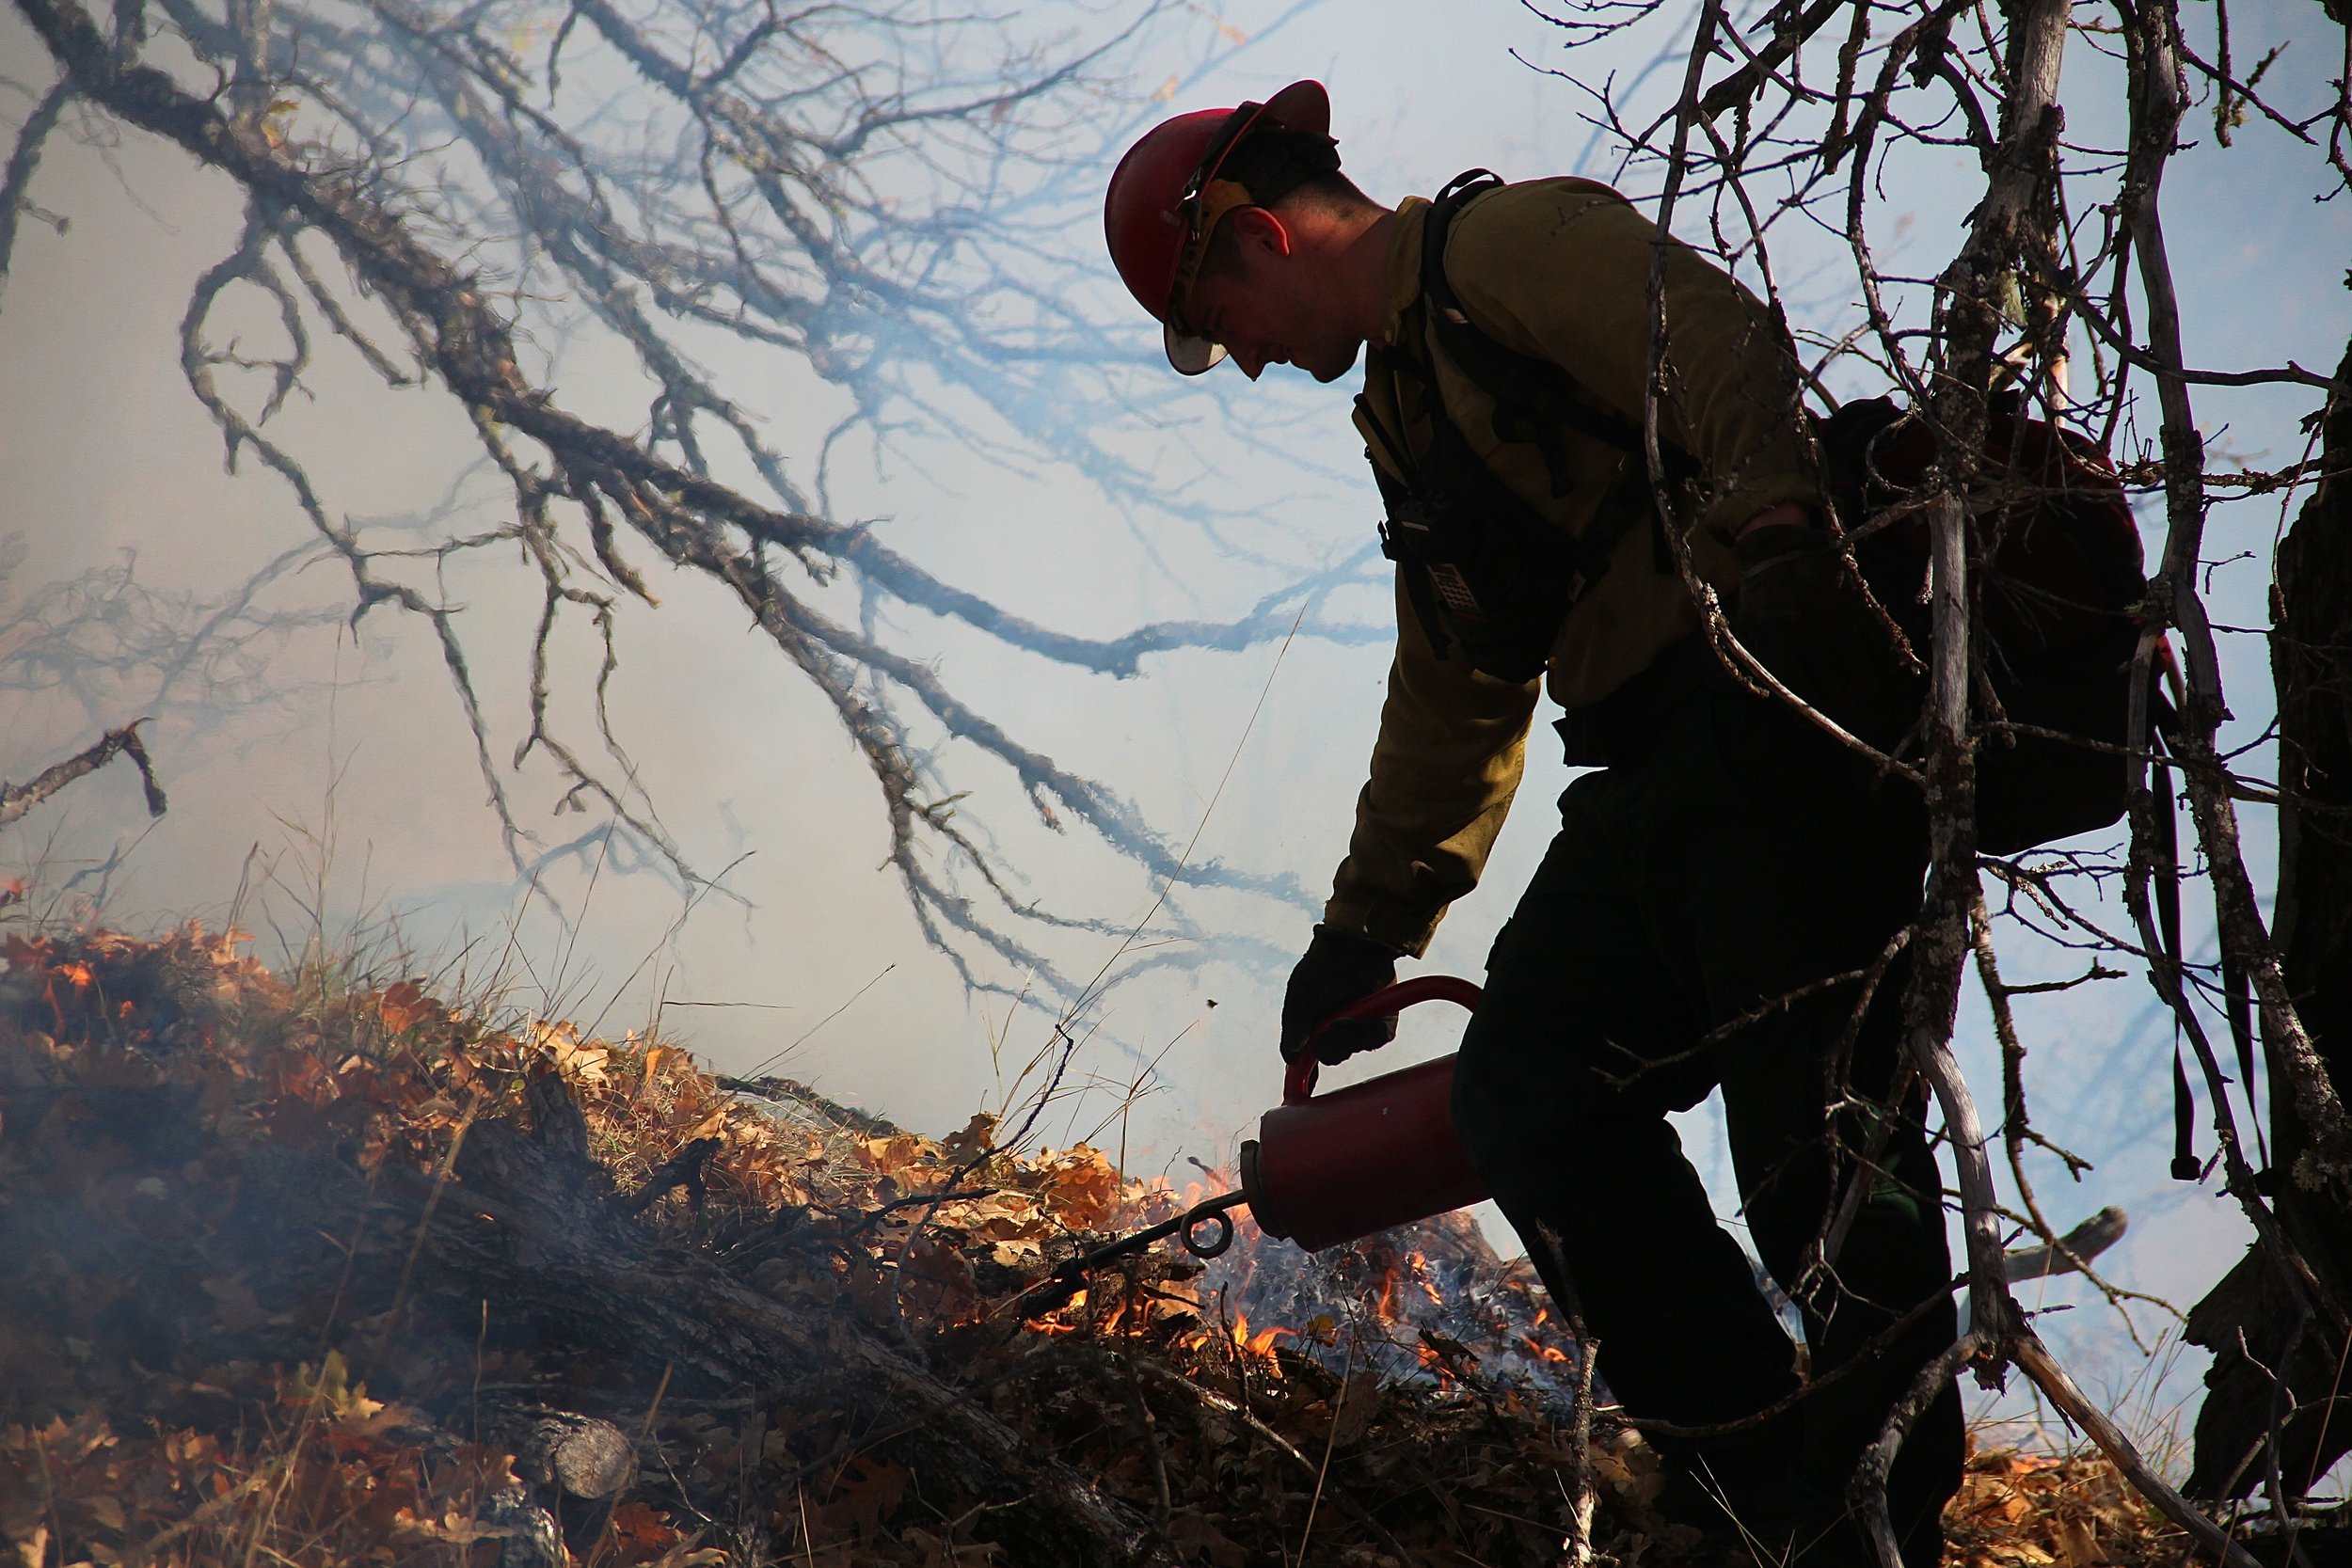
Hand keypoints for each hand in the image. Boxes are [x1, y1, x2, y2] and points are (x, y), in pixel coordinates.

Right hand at [1279, 924, 1400, 1064]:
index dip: (1304, 1078)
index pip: (1309, 1059)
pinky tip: (1359, 1016)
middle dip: (1328, 1047)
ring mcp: (1360, 1025)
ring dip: (1347, 1036)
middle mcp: (1337, 1029)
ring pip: (1353, 1049)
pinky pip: (1377, 1040)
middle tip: (1328, 1029)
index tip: (1298, 1096)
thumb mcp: (1298, 1001)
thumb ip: (1293, 1030)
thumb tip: (1290, 1058)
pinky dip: (1367, 1031)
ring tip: (1344, 1017)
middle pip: (1332, 1056)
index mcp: (1314, 1026)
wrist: (1351, 947)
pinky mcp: (1382, 1022)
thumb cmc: (1320, 969)